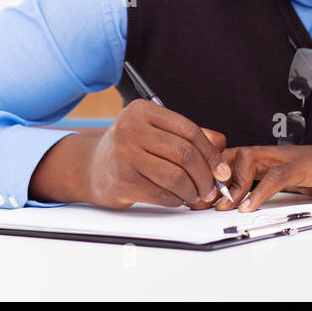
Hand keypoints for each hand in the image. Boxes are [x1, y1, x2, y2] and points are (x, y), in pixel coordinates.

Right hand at [78, 100, 231, 208]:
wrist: (90, 167)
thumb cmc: (129, 148)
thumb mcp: (154, 132)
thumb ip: (186, 135)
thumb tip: (221, 144)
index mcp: (143, 111)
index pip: (188, 130)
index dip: (211, 152)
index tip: (221, 169)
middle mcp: (131, 129)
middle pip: (184, 153)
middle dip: (205, 175)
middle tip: (212, 187)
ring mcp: (124, 155)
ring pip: (176, 177)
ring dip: (193, 191)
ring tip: (196, 194)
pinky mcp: (122, 181)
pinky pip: (162, 194)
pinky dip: (176, 199)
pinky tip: (177, 198)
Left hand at [214, 140, 311, 211]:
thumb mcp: (297, 183)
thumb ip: (274, 188)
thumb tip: (249, 203)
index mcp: (273, 157)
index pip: (234, 157)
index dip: (214, 174)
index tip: (202, 195)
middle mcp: (278, 154)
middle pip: (235, 154)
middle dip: (217, 178)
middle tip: (206, 201)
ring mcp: (291, 158)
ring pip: (251, 159)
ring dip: (234, 184)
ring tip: (226, 205)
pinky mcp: (307, 166)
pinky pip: (278, 176)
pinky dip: (260, 191)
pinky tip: (250, 206)